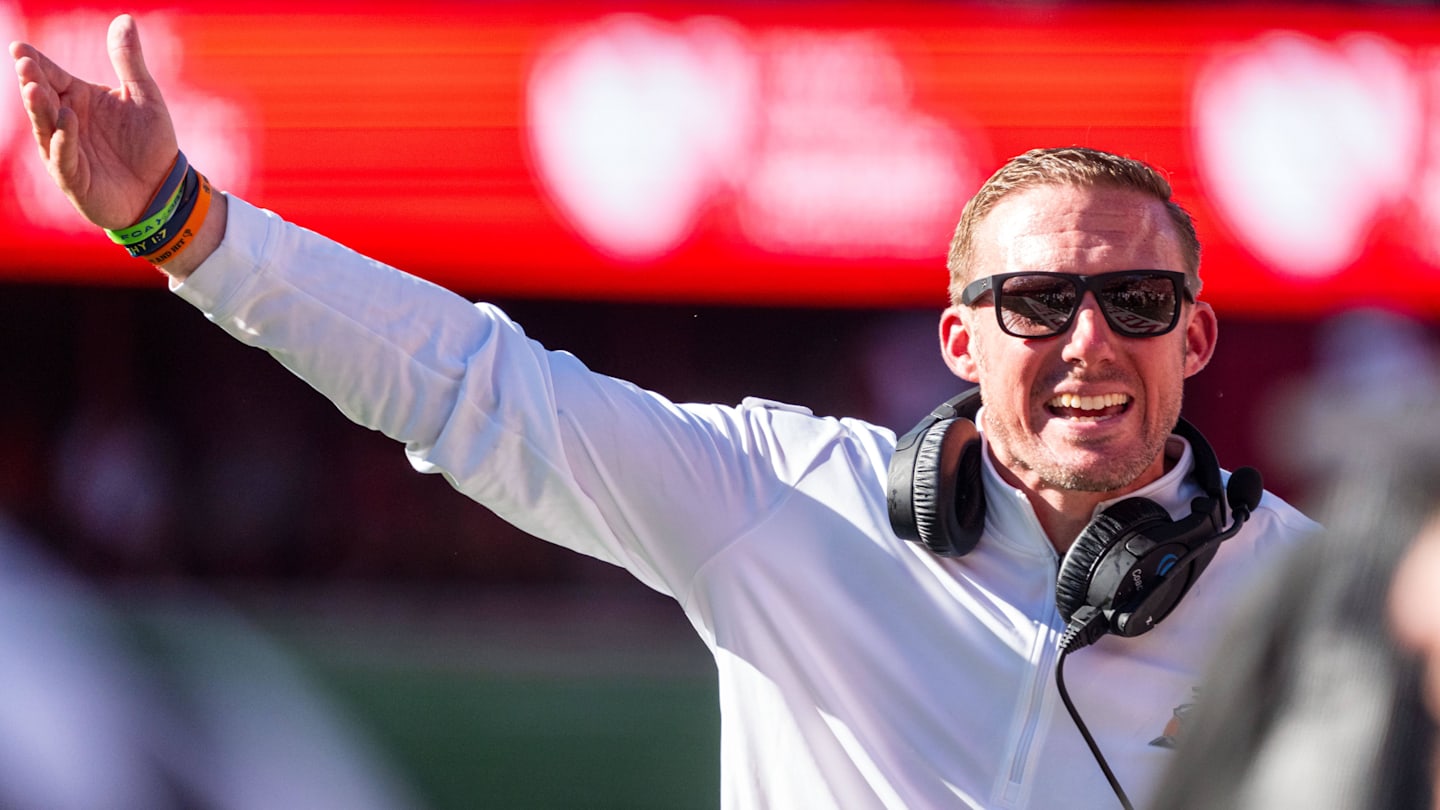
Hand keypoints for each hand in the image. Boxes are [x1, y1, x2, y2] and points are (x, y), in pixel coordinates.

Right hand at [12, 14, 177, 229]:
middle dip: (32, 81)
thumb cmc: (149, 143)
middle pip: (42, 98)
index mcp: (77, 98)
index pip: (51, 75)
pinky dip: (64, 141)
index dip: (34, 63)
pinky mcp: (75, 178)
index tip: (19, 48)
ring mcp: (66, 151)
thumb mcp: (143, 95)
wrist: (163, 188)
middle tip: (24, 64)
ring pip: (46, 127)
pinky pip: (65, 158)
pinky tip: (67, 121)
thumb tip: (124, 18)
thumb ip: (129, 60)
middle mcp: (65, 122)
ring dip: (39, 109)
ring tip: (34, 88)